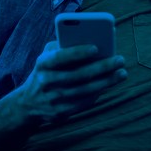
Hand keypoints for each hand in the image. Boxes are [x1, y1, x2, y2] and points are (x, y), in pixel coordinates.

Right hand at [12, 41, 127, 123]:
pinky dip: (99, 92)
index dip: (77, 52)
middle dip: (102, 67)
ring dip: (107, 81)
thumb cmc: (46, 72)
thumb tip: (92, 38)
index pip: (60, 57)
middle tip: (120, 60)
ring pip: (85, 90)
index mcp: (42, 64)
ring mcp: (53, 99)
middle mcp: (46, 82)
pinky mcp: (61, 112)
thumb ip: (64, 46)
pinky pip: (84, 102)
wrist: (28, 104)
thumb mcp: (47, 57)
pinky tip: (110, 83)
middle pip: (78, 74)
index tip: (96, 47)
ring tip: (122, 73)